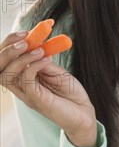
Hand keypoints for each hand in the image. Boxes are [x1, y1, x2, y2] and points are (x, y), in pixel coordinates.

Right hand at [0, 32, 96, 146]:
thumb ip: (43, 60)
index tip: (26, 32)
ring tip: (37, 48)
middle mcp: (21, 87)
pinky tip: (46, 58)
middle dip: (7, 49)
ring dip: (20, 57)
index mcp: (23, 79)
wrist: (84, 114)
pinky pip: (26, 80)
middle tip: (25, 36)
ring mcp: (27, 94)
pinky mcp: (36, 99)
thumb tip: (35, 44)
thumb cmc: (70, 93)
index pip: (4, 61)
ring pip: (7, 74)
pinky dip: (33, 65)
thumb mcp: (55, 71)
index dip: (9, 44)